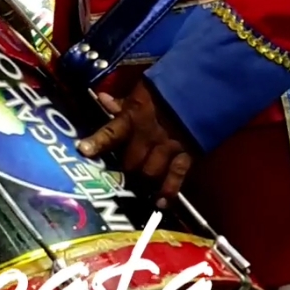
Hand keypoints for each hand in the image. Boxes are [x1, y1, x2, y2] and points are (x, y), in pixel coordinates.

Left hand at [77, 79, 195, 205]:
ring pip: (150, 173)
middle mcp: (148, 135)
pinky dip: (168, 191)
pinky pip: (176, 176)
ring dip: (143, 180)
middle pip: (130, 162)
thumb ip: (123, 101)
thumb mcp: (143, 89)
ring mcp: (168, 147)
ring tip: (139, 187)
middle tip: (121, 175)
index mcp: (135, 115)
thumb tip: (102, 99)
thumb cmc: (170, 86)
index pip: (111, 132)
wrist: (205, 85)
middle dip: (124, 170)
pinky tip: (160, 203)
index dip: (97, 142)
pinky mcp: (187, 154)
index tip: (83, 150)